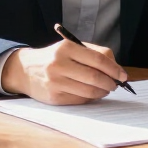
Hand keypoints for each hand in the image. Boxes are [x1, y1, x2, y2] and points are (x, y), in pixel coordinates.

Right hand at [0, 39, 127, 105]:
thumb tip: (116, 68)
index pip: (98, 59)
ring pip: (89, 90)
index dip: (114, 68)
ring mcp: (55, 82)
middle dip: (111, 82)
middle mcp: (59, 64)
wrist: (25, 70)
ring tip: (106, 89)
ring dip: (102, 91)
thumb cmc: (54, 57)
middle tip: (116, 84)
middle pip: (95, 76)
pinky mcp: (54, 97)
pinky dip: (91, 97)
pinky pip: (80, 99)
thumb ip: (93, 54)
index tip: (123, 75)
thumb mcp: (70, 47)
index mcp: (66, 48)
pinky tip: (92, 93)